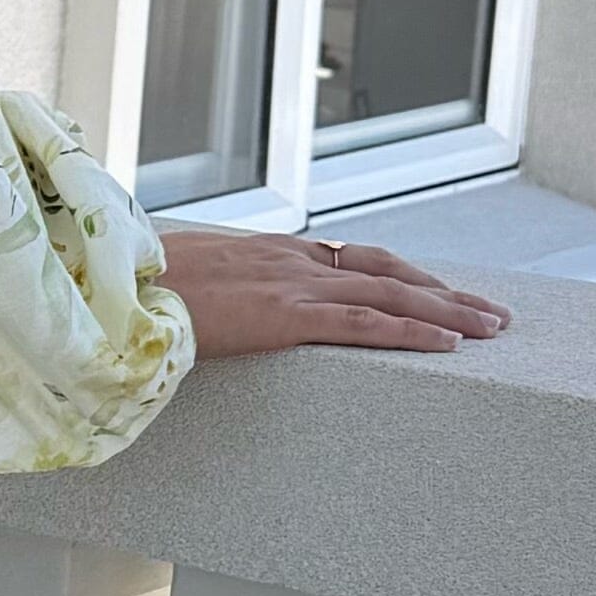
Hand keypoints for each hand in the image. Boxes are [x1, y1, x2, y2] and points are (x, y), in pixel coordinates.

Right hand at [153, 226, 511, 360]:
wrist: (102, 284)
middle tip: (491, 312)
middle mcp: (289, 259)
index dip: (401, 274)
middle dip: (444, 292)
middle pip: (388, 270)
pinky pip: (364, 323)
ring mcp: (289, 284)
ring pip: (391, 292)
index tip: (436, 291)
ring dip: (449, 310)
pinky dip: (413, 331)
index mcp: (266, 250)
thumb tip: (206, 312)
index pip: (352, 258)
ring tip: (492, 328)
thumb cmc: (126, 288)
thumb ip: (209, 292)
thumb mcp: (177, 282)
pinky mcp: (284, 314)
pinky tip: (451, 345)